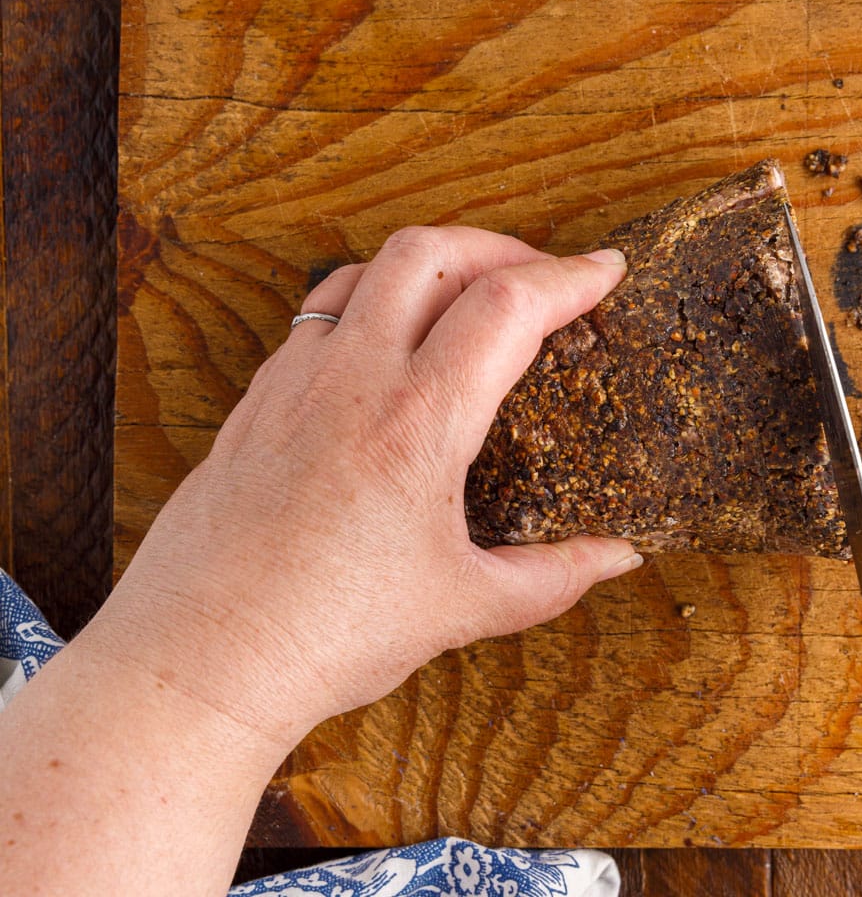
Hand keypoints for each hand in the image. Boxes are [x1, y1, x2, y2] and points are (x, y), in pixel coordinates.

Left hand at [93, 226, 638, 746]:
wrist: (199, 661)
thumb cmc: (327, 636)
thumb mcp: (464, 607)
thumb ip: (553, 576)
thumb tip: (618, 558)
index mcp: (418, 422)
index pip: (508, 305)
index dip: (570, 276)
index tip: (607, 269)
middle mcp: (353, 381)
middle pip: (429, 252)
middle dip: (498, 245)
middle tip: (539, 275)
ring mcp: (293, 385)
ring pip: (361, 271)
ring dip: (427, 266)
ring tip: (465, 299)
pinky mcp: (254, 405)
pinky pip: (314, 320)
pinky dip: (366, 307)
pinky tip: (386, 353)